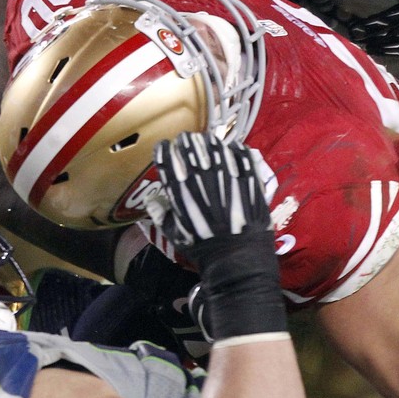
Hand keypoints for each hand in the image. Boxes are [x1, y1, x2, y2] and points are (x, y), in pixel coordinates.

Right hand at [147, 132, 271, 251]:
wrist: (236, 257)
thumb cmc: (202, 248)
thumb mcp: (174, 234)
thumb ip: (161, 214)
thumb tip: (151, 199)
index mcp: (180, 190)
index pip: (166, 157)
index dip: (164, 149)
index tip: (165, 147)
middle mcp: (201, 177)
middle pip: (190, 146)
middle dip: (186, 141)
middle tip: (187, 141)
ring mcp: (226, 174)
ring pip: (214, 145)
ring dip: (209, 141)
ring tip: (208, 142)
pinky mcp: (247, 176)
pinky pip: (241, 153)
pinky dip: (236, 148)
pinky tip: (233, 148)